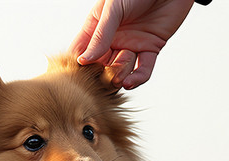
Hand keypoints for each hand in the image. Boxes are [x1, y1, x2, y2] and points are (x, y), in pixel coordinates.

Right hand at [70, 0, 195, 88]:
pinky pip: (143, 69)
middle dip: (101, 76)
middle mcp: (113, 38)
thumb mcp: (114, 9)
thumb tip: (84, 60)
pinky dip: (137, 78)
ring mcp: (132, 44)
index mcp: (98, 26)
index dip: (79, 65)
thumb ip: (101, 35)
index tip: (77, 78)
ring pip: (122, 69)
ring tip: (118, 77)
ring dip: (120, 75)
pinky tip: (129, 83)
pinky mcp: (151, 48)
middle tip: (101, 82)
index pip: (82, 50)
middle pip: (101, 65)